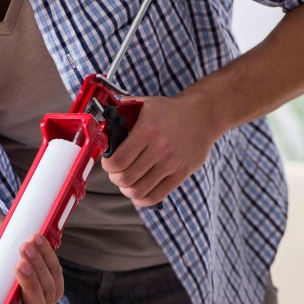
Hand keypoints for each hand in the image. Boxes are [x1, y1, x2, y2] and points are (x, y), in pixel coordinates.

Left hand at [101, 93, 221, 206]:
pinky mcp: (181, 174)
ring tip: (127, 182)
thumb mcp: (145, 104)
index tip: (108, 163)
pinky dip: (141, 199)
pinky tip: (138, 192)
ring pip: (138, 190)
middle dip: (115, 178)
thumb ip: (122, 111)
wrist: (202, 115)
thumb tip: (101, 123)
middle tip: (116, 173)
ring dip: (127, 189)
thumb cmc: (169, 111)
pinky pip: (155, 196)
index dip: (108, 166)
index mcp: (148, 130)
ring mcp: (172, 163)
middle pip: (126, 178)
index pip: (118, 160)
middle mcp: (160, 148)